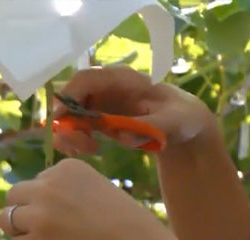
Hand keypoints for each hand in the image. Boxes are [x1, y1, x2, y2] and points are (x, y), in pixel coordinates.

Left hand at [0, 159, 184, 239]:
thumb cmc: (130, 229)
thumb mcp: (100, 193)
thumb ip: (69, 193)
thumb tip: (35, 207)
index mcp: (66, 169)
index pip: (40, 181)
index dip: (50, 201)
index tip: (72, 217)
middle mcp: (47, 187)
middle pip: (15, 195)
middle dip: (26, 212)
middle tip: (49, 232)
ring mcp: (38, 216)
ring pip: (8, 218)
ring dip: (23, 231)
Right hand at [52, 66, 217, 154]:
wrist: (185, 125)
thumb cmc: (181, 117)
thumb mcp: (172, 123)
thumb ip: (150, 127)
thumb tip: (123, 135)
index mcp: (121, 79)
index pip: (85, 79)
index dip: (70, 96)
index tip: (64, 120)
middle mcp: (105, 88)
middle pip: (70, 98)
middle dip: (68, 122)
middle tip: (85, 146)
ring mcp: (100, 104)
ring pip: (69, 115)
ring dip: (70, 134)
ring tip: (90, 150)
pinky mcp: (100, 121)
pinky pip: (77, 128)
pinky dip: (75, 140)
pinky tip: (88, 151)